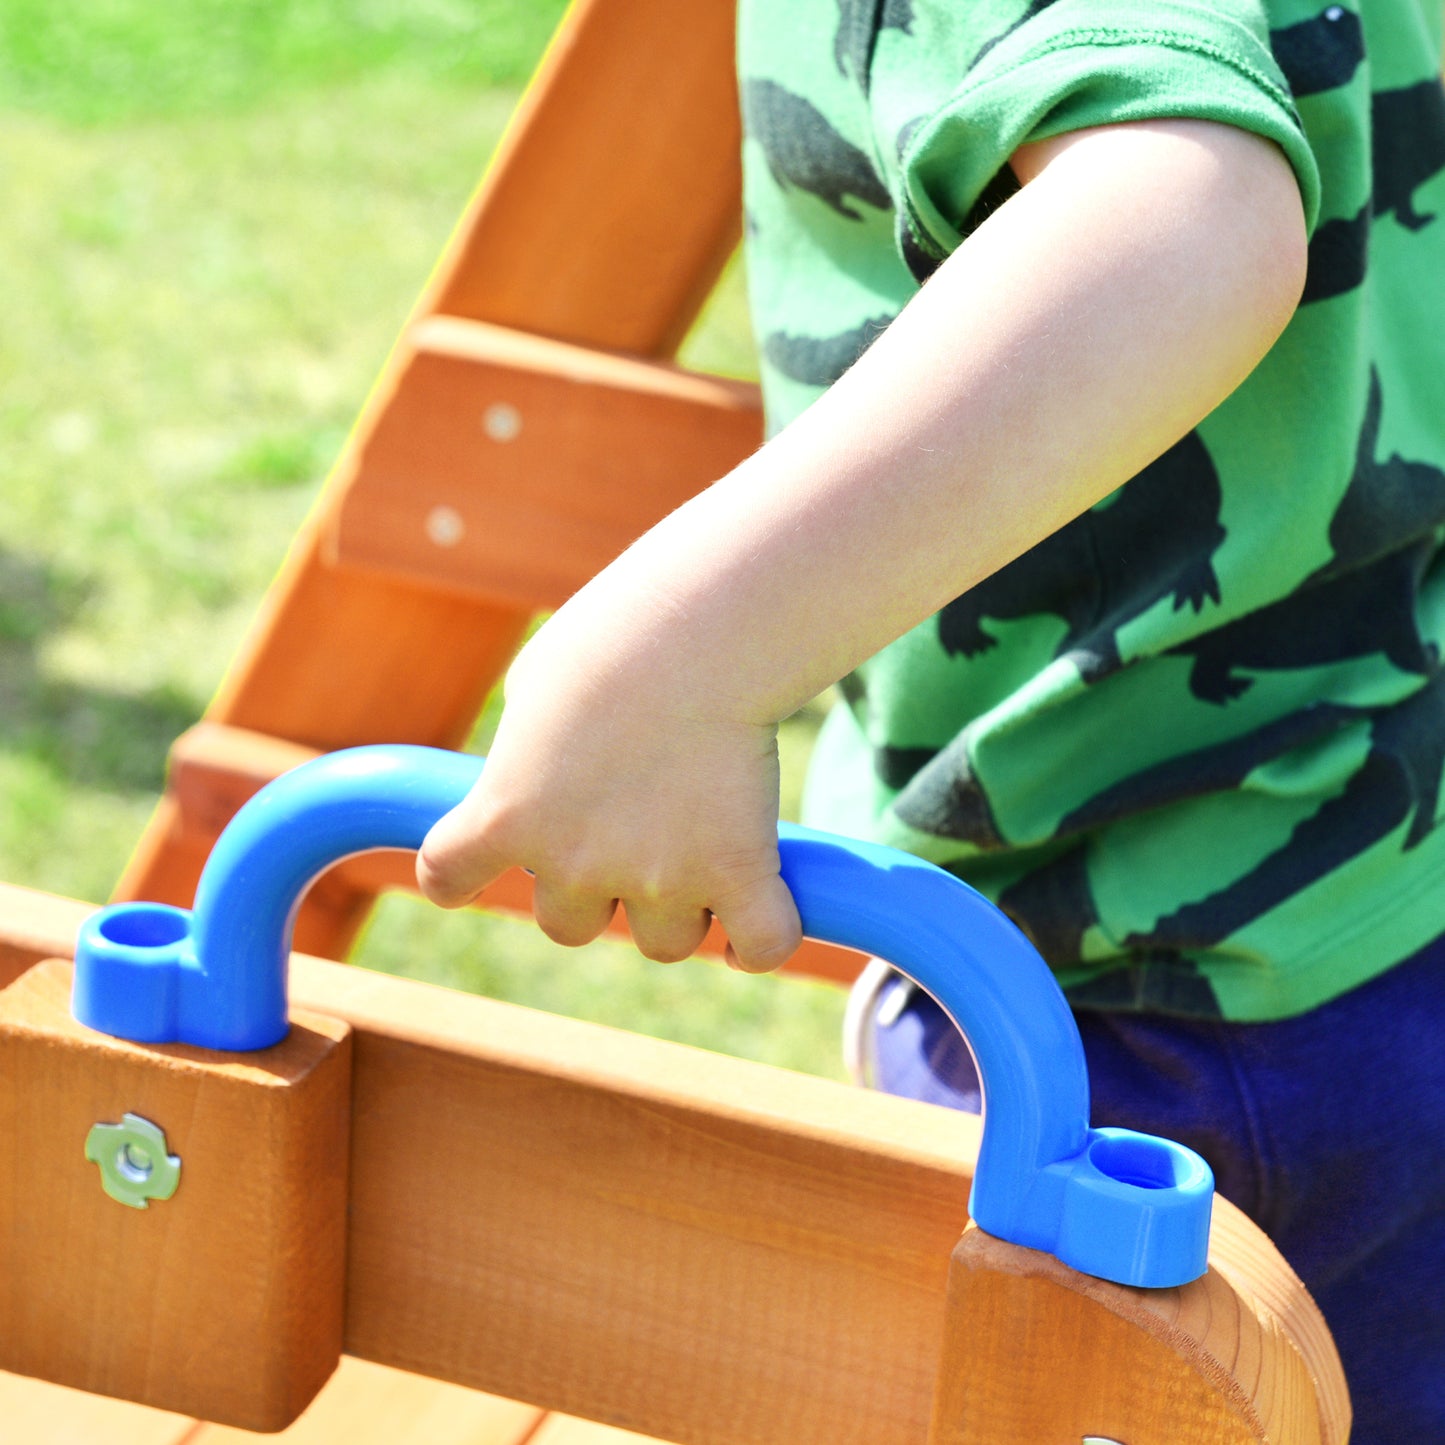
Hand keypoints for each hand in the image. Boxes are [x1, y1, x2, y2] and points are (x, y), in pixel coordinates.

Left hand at [415, 605, 802, 972]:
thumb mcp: (541, 679)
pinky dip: (758, 943)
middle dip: (598, 887)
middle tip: (634, 824)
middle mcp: (574, 862)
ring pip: (666, 939)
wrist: (695, 631)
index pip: (447, 876)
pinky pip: (761, 943)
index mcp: (507, 812)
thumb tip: (552, 766)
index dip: (461, 876)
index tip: (480, 866)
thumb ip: (532, 742)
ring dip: (680, 907)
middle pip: (571, 923)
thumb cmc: (616, 634)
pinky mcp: (738, 873)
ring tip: (706, 843)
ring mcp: (659, 878)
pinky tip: (754, 928)